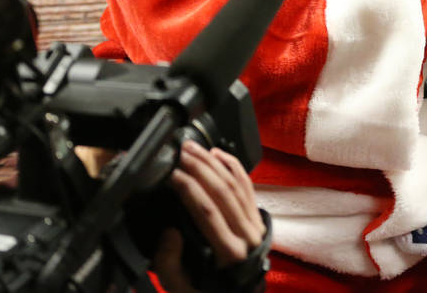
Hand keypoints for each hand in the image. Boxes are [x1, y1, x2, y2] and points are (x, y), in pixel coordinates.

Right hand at [152, 141, 266, 291]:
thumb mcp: (181, 289)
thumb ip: (170, 264)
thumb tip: (169, 232)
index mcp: (228, 254)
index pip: (207, 211)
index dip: (187, 188)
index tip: (169, 173)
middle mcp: (247, 236)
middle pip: (222, 192)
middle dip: (199, 167)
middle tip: (179, 151)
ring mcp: (255, 226)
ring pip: (236, 185)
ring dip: (213, 162)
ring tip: (192, 148)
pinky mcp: (257, 219)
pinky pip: (247, 186)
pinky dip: (233, 166)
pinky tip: (217, 154)